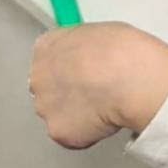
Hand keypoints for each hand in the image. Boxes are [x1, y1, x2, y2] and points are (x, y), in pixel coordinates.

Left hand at [29, 22, 167, 148]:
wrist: (128, 77)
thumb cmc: (121, 51)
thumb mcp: (101, 31)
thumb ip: (84, 47)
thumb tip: (92, 56)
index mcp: (47, 47)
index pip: (48, 59)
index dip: (69, 68)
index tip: (83, 71)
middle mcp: (39, 77)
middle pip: (49, 89)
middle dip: (69, 93)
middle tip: (96, 91)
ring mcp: (45, 106)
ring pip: (59, 114)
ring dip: (78, 113)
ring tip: (107, 105)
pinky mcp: (58, 131)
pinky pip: (72, 136)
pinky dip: (88, 132)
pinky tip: (107, 119)